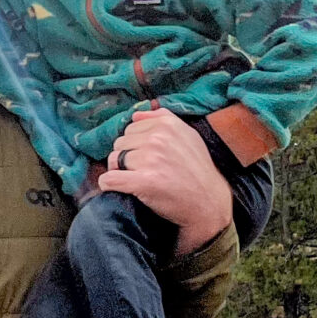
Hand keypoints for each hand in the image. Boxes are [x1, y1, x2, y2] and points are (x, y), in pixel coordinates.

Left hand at [98, 106, 234, 255]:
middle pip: (120, 143)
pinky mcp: (144, 181)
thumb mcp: (188, 136)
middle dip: (126, 156)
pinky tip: (112, 188)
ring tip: (136, 180)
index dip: (135, 143)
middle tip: (143, 170)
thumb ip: (163, 119)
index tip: (146, 156)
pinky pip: (110, 179)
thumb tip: (136, 114)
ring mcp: (151, 159)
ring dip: (119, 171)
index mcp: (167, 124)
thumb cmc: (197, 170)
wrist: (208, 203)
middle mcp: (158, 138)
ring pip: (113, 160)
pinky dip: (108, 185)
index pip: (131, 128)